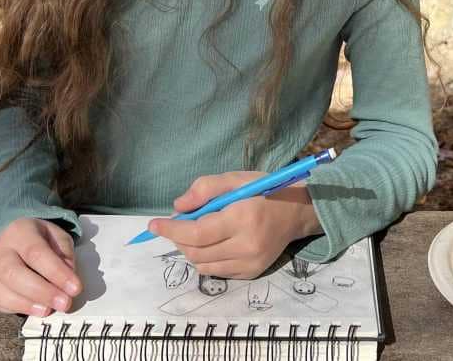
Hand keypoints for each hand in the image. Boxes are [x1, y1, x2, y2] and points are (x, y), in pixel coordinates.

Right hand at [0, 217, 81, 316]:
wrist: (13, 237)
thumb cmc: (39, 239)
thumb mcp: (57, 237)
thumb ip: (64, 254)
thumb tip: (68, 278)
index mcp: (20, 232)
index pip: (36, 253)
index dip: (56, 273)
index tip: (75, 288)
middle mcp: (0, 250)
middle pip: (13, 273)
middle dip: (41, 292)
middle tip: (64, 303)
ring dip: (27, 304)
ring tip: (49, 309)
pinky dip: (16, 309)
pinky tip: (35, 310)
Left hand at [148, 171, 323, 279]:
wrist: (298, 213)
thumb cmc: (266, 191)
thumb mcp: (236, 179)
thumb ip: (206, 188)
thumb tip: (177, 208)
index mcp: (243, 218)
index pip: (196, 233)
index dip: (171, 230)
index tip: (153, 225)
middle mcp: (246, 246)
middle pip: (196, 252)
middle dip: (178, 240)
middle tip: (177, 225)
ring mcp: (250, 263)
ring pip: (203, 265)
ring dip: (191, 250)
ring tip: (195, 234)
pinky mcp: (252, 273)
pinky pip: (217, 271)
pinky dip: (206, 259)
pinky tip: (213, 243)